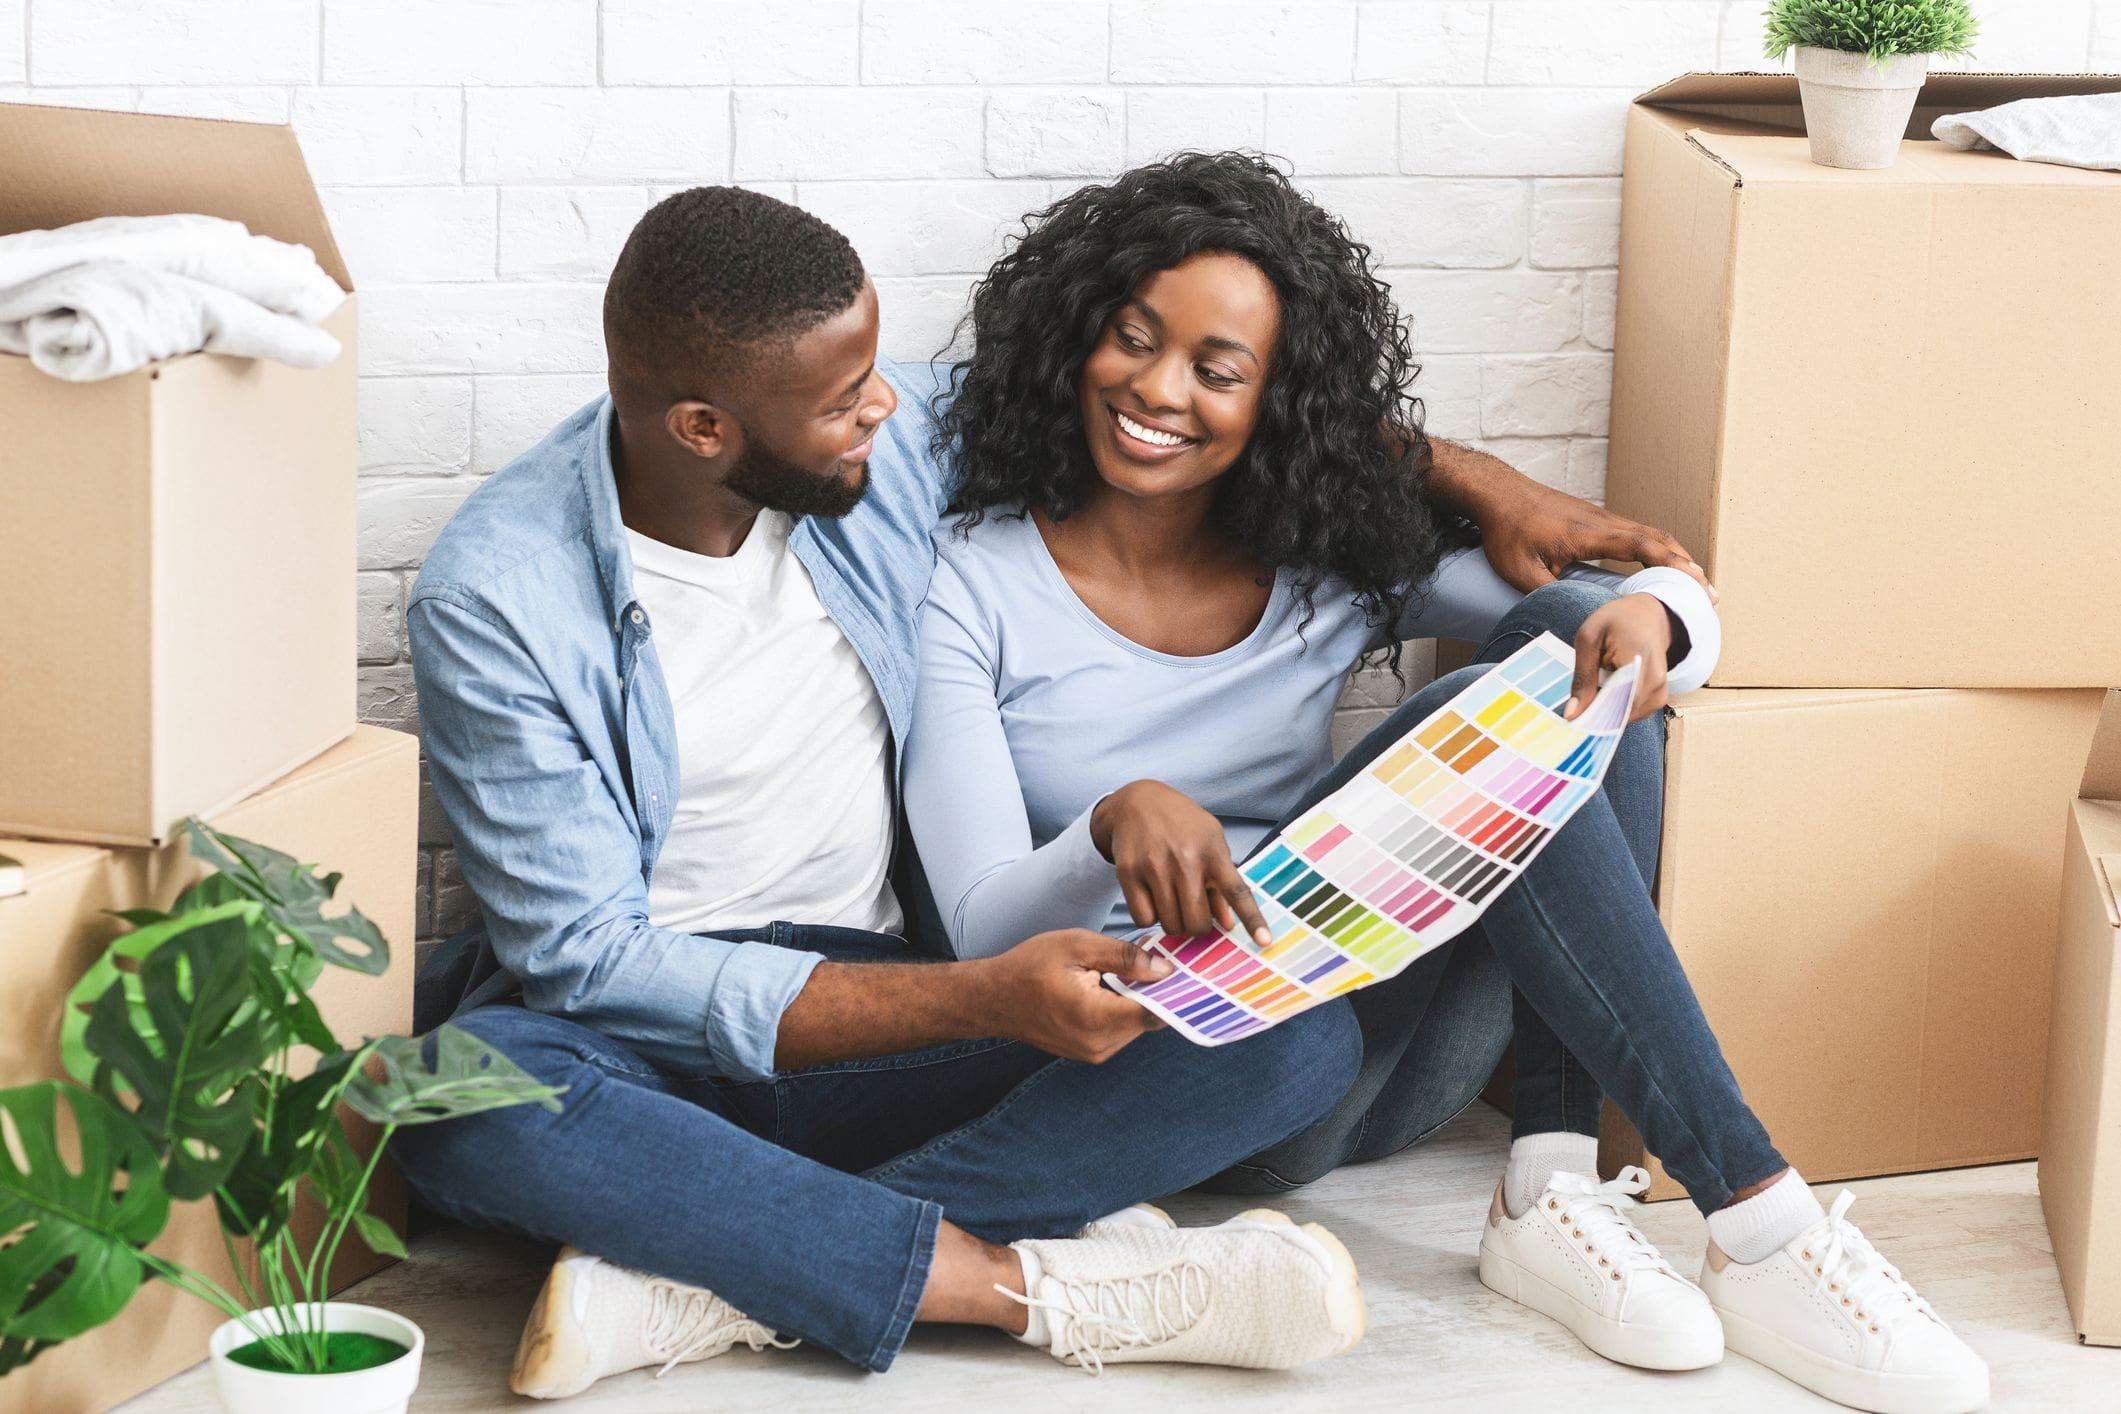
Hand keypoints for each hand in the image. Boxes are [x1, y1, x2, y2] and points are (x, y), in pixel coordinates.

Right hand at [980, 930, 1170, 1062]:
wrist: (993, 999)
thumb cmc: (1030, 967)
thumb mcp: (1078, 946)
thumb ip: (1124, 956)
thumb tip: (1164, 969)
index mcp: (1095, 1016)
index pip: (1155, 1012)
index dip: (1172, 989)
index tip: (1182, 967)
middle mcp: (1098, 1044)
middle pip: (1149, 1019)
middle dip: (1155, 990)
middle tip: (1151, 956)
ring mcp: (1094, 1053)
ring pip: (1138, 1025)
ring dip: (1140, 1000)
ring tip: (1127, 968)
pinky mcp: (1090, 1054)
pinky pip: (1122, 1031)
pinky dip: (1125, 1009)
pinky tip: (1113, 986)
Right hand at [1090, 780, 1271, 943]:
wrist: (1138, 802)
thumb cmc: (1182, 825)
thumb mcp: (1211, 841)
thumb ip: (1222, 881)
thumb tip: (1229, 925)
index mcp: (1213, 851)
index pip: (1237, 891)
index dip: (1253, 919)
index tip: (1265, 942)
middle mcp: (1185, 859)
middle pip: (1198, 922)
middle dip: (1198, 927)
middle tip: (1193, 913)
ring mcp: (1154, 866)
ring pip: (1171, 924)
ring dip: (1174, 922)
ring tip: (1172, 901)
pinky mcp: (1128, 873)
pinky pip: (1143, 919)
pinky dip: (1150, 917)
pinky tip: (1152, 899)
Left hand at [1431, 441, 1715, 601]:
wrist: (1499, 493)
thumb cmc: (1508, 530)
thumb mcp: (1520, 571)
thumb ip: (1548, 594)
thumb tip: (1574, 617)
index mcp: (1589, 534)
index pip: (1641, 545)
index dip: (1670, 563)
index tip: (1694, 580)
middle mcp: (1603, 522)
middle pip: (1657, 539)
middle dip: (1685, 565)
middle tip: (1709, 592)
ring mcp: (1602, 518)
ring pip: (1650, 534)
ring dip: (1676, 556)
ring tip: (1697, 582)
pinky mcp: (1597, 520)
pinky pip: (1638, 533)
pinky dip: (1659, 548)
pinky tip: (1665, 563)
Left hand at [1567, 593, 1671, 723]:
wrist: (1649, 615)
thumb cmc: (1616, 621)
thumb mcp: (1589, 639)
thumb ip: (1582, 677)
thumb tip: (1572, 714)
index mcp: (1638, 659)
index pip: (1616, 702)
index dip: (1592, 714)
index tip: (1571, 717)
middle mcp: (1656, 680)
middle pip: (1620, 714)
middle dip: (1596, 714)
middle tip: (1576, 704)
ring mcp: (1660, 692)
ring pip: (1625, 718)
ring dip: (1605, 711)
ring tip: (1594, 688)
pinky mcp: (1659, 698)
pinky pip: (1632, 714)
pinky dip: (1616, 708)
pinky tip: (1607, 691)